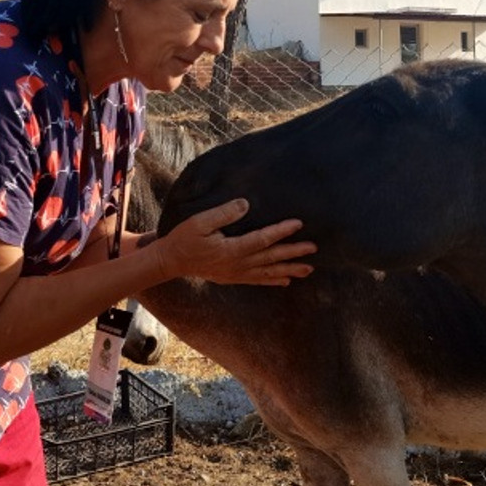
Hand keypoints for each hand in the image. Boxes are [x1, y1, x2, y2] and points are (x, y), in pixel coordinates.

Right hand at [155, 198, 315, 285]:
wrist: (172, 261)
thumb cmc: (184, 238)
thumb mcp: (199, 222)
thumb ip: (223, 214)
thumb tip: (245, 205)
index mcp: (231, 249)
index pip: (262, 239)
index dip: (281, 231)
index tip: (298, 224)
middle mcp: (238, 264)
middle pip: (270, 258)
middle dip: (293, 253)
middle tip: (313, 249)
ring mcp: (236, 273)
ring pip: (268, 272)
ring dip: (289, 270)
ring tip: (308, 269)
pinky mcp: (233, 277)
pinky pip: (258, 280)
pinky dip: (273, 281)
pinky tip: (286, 281)